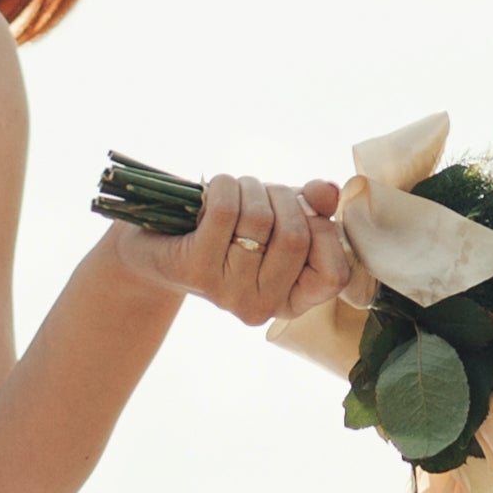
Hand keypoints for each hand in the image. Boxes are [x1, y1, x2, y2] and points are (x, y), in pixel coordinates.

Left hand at [105, 172, 352, 331]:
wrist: (158, 244)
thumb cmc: (230, 229)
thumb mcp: (280, 217)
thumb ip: (313, 208)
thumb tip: (329, 194)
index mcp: (291, 300)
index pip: (334, 275)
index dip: (325, 233)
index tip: (305, 216)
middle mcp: (262, 307)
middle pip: (296, 236)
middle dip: (281, 197)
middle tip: (262, 193)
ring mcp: (228, 294)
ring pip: (259, 218)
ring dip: (249, 188)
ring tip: (236, 192)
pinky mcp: (196, 271)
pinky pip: (225, 211)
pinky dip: (223, 186)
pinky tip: (213, 191)